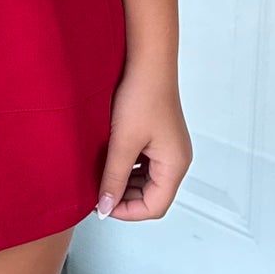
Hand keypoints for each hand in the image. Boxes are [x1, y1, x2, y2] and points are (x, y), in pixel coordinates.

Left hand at [95, 65, 190, 220]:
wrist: (147, 62)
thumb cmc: (141, 96)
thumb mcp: (122, 142)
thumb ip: (113, 178)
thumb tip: (105, 207)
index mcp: (175, 165)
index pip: (154, 207)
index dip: (127, 211)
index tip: (101, 205)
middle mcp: (177, 160)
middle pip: (152, 197)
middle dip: (124, 198)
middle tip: (97, 192)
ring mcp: (169, 149)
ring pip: (146, 182)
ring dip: (124, 184)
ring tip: (101, 177)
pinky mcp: (160, 139)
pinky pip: (144, 166)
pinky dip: (127, 169)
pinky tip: (110, 161)